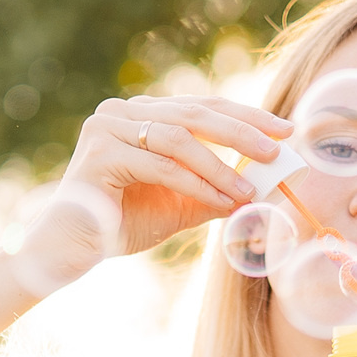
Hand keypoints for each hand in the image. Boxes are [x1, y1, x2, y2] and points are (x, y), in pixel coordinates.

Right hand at [10, 97, 292, 293]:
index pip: (202, 107)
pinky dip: (196, 184)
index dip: (246, 116)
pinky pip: (160, 166)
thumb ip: (215, 189)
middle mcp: (121, 112)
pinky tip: (222, 200)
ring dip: (220, 165)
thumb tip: (263, 186)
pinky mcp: (99, 154)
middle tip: (277, 150)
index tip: (285, 130)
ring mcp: (106, 128)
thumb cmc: (123, 224)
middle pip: (194, 114)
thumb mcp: (181, 204)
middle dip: (242, 132)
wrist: (71, 249)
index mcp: (141, 115)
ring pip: (178, 139)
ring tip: (250, 189)